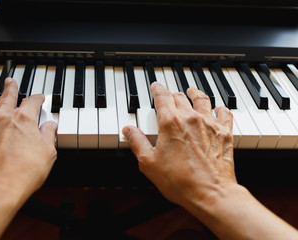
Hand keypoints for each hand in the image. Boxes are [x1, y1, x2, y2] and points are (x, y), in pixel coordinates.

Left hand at [0, 77, 57, 198]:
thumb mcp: (48, 153)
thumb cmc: (23, 172)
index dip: (37, 98)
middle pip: (6, 96)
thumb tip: (51, 126)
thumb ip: (48, 135)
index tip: (39, 97)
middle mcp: (3, 117)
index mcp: (24, 119)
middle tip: (10, 81)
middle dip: (10, 87)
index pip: (32, 102)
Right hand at [123, 82, 235, 207]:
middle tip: (169, 95)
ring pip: (202, 100)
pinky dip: (220, 109)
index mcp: (170, 123)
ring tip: (192, 91)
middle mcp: (191, 118)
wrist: (210, 193)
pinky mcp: (224, 133)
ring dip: (195, 94)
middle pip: (181, 97)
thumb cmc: (180, 181)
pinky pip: (224, 113)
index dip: (157, 89)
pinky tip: (218, 109)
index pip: (162, 96)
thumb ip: (137, 142)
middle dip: (172, 94)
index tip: (156, 87)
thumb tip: (129, 131)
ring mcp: (209, 124)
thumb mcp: (148, 163)